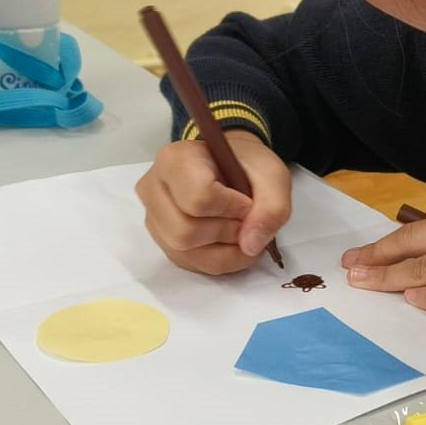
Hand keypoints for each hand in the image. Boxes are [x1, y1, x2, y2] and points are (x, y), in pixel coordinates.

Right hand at [136, 130, 291, 274]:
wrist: (231, 167)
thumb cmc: (246, 165)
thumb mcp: (272, 175)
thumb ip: (271, 208)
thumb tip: (250, 246)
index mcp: (175, 160)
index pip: (197, 198)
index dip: (231, 208)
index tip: (247, 202)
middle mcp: (153, 189)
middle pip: (184, 231)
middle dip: (226, 232)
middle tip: (246, 219)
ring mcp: (154, 218)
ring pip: (185, 252)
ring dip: (224, 249)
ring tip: (241, 230)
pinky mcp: (163, 241)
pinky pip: (191, 264)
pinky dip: (220, 260)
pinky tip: (232, 243)